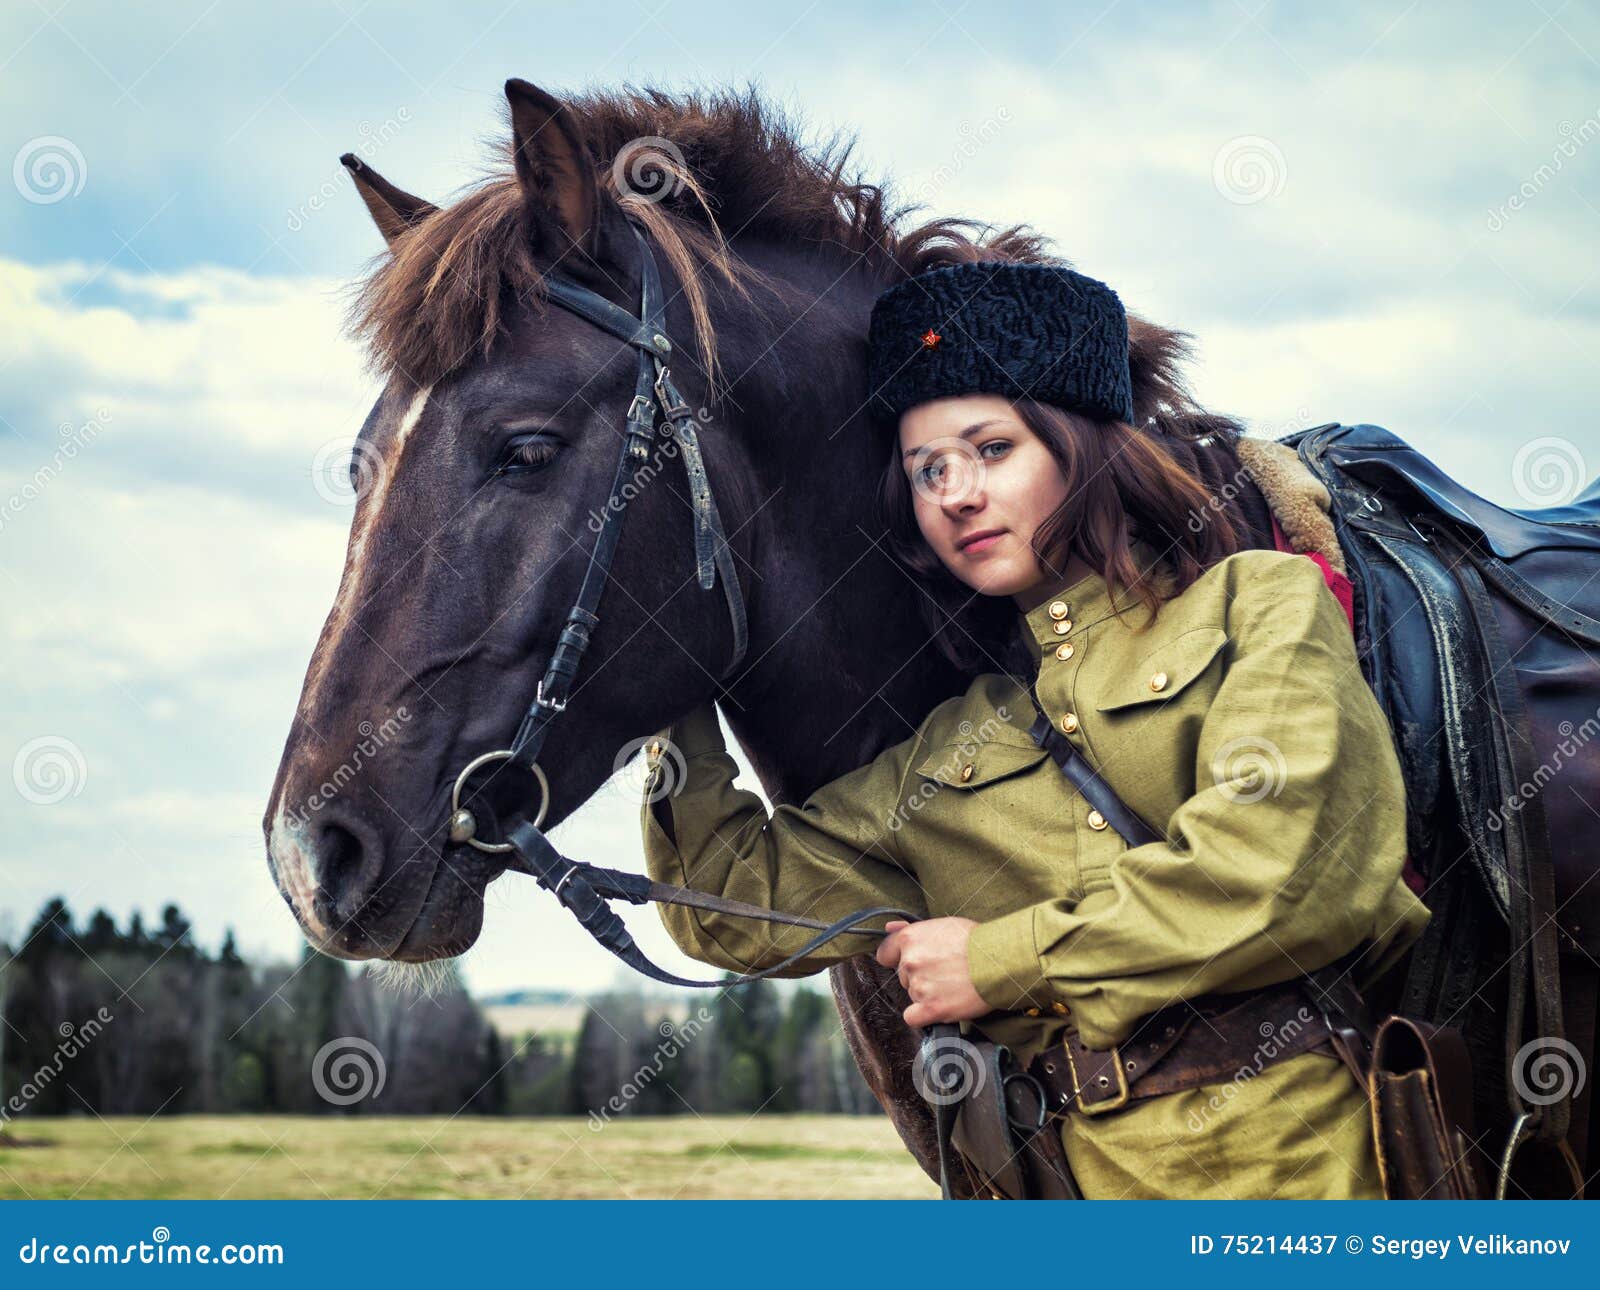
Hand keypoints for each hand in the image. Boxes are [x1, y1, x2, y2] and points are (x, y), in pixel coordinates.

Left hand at [874, 917, 990, 1027]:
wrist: (1000, 961)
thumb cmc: (976, 941)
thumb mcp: (943, 925)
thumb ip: (912, 929)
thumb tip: (889, 927)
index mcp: (910, 939)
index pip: (885, 953)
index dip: (898, 958)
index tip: (913, 962)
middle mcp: (910, 962)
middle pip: (903, 976)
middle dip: (920, 975)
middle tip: (944, 971)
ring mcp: (919, 986)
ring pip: (912, 995)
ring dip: (927, 994)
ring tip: (952, 985)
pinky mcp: (931, 1008)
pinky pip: (913, 1018)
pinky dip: (923, 1015)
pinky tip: (940, 1005)